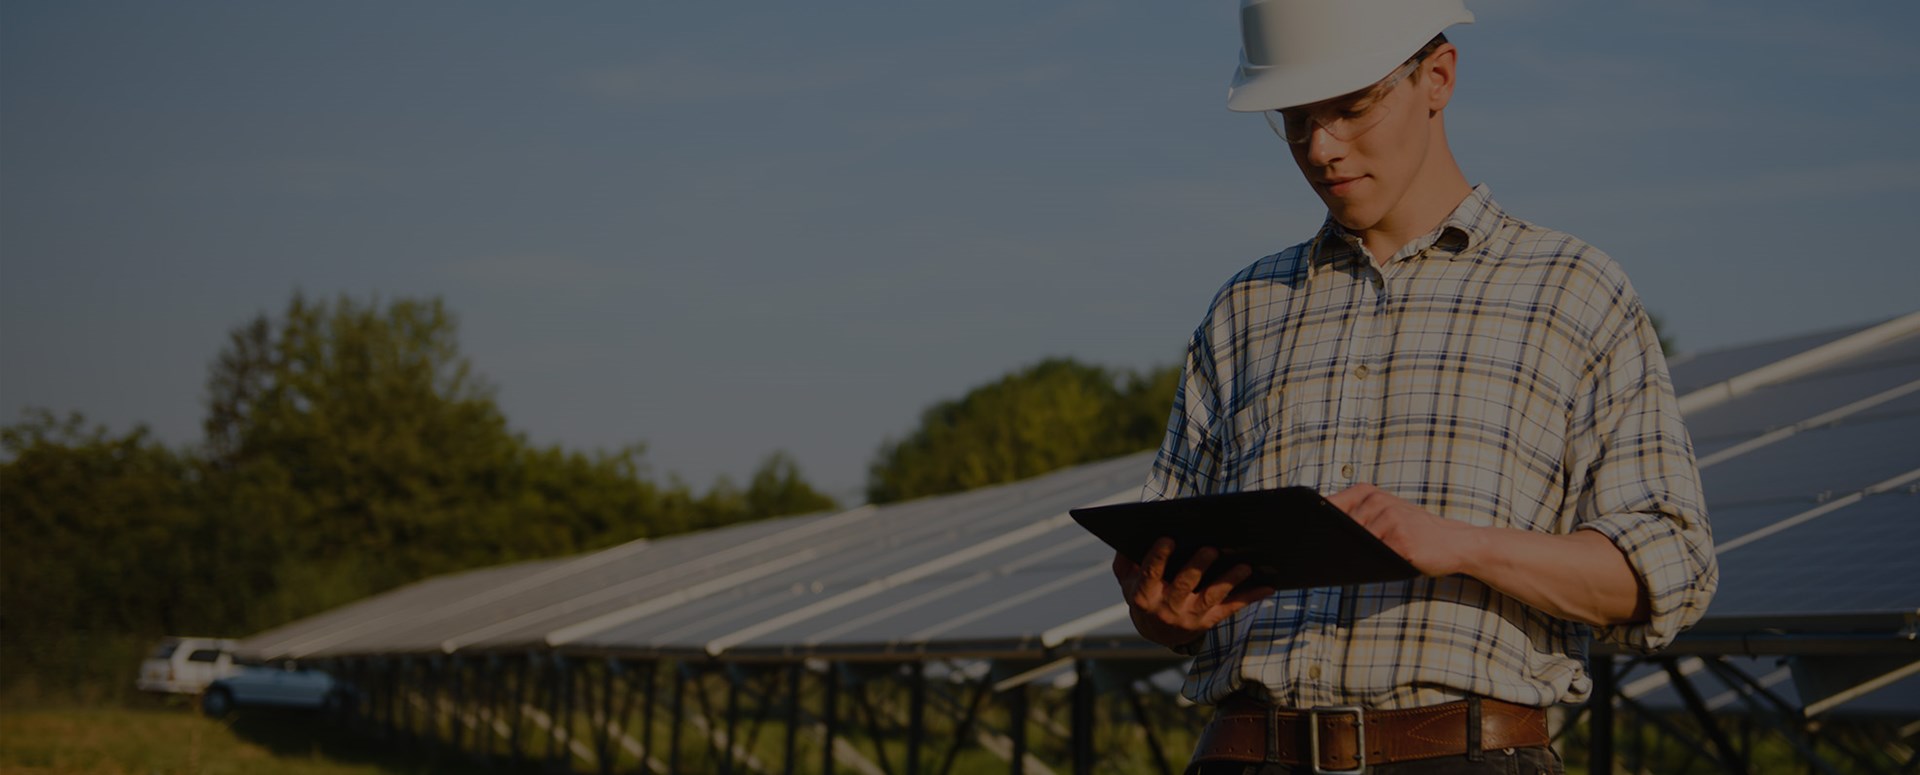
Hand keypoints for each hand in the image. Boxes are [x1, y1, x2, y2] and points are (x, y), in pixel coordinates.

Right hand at [1112, 538, 1273, 649]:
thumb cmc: (1143, 595)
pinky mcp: (1208, 621)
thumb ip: (1125, 562)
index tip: (1168, 538)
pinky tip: (1267, 586)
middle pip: (1184, 585)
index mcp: (1144, 595)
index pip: (1150, 574)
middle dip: (1197, 567)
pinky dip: (1250, 597)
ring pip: (1212, 597)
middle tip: (1211, 549)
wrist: (1156, 633)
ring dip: (1229, 581)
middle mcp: (1167, 608)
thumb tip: (1127, 540)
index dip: (1158, 557)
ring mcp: (1190, 616)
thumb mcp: (1127, 581)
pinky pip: (1231, 608)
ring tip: (1244, 566)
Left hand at [1327, 483, 1478, 576]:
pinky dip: (1372, 563)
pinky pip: (1374, 557)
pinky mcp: (1400, 543)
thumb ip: (1357, 516)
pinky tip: (1383, 563)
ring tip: (1374, 557)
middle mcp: (1378, 503)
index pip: (1330, 505)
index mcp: (1370, 493)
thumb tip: (1322, 534)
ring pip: (1355, 544)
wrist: (1456, 542)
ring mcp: (1389, 521)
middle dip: (1335, 543)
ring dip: (1355, 555)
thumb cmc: (1417, 530)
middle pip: (1339, 529)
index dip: (1317, 521)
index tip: (1308, 533)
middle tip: (1334, 555)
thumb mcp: (1387, 512)